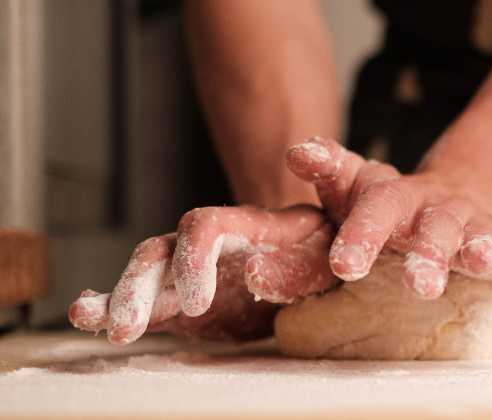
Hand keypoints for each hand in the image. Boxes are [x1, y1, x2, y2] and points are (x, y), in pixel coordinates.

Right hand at [69, 205, 337, 344]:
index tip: (198, 300)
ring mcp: (190, 273)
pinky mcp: (183, 303)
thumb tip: (255, 274)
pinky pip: (147, 304)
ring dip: (117, 297)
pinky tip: (88, 316)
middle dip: (139, 285)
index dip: (194, 258)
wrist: (315, 262)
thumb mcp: (323, 251)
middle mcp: (208, 246)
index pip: (206, 226)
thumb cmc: (322, 250)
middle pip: (161, 251)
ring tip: (88, 317)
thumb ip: (296, 266)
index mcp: (244, 227)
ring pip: (145, 275)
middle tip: (127, 326)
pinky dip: (115, 307)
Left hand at [286, 137, 491, 299]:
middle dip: (428, 254)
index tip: (344, 266)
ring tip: (482, 263)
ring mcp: (474, 224)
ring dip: (480, 250)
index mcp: (396, 200)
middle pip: (433, 228)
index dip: (361, 236)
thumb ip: (329, 170)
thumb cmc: (395, 204)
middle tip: (418, 286)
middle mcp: (436, 210)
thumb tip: (295, 151)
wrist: (463, 192)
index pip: (377, 211)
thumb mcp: (359, 187)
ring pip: (479, 237)